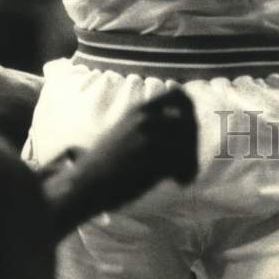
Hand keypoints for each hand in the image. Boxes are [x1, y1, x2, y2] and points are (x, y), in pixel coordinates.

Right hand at [70, 88, 197, 214]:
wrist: (86, 183)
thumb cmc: (102, 162)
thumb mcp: (122, 130)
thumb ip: (146, 123)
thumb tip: (176, 124)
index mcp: (140, 109)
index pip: (178, 95)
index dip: (190, 110)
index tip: (190, 128)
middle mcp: (148, 118)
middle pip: (189, 120)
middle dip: (192, 141)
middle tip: (187, 159)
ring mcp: (151, 137)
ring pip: (189, 142)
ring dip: (190, 159)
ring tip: (181, 174)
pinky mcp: (155, 158)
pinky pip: (184, 162)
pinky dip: (187, 172)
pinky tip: (179, 181)